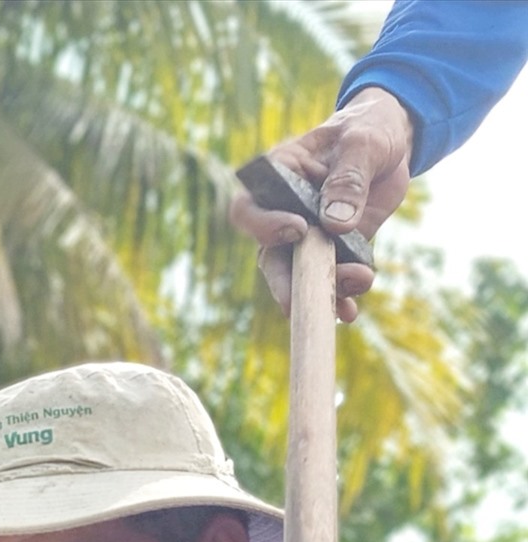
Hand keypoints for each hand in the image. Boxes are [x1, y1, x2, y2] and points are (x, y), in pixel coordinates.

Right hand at [229, 86, 412, 320]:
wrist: (393, 140)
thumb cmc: (369, 128)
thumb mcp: (365, 142)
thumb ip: (349, 178)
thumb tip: (335, 224)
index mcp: (277, 178)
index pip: (249, 208)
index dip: (264, 225)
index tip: (299, 230)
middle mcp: (282, 213)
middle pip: (270, 256)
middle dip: (285, 281)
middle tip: (301, 299)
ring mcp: (307, 236)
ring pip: (298, 274)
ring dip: (320, 291)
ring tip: (350, 297)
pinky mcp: (335, 250)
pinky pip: (330, 279)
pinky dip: (340, 297)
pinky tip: (350, 312)